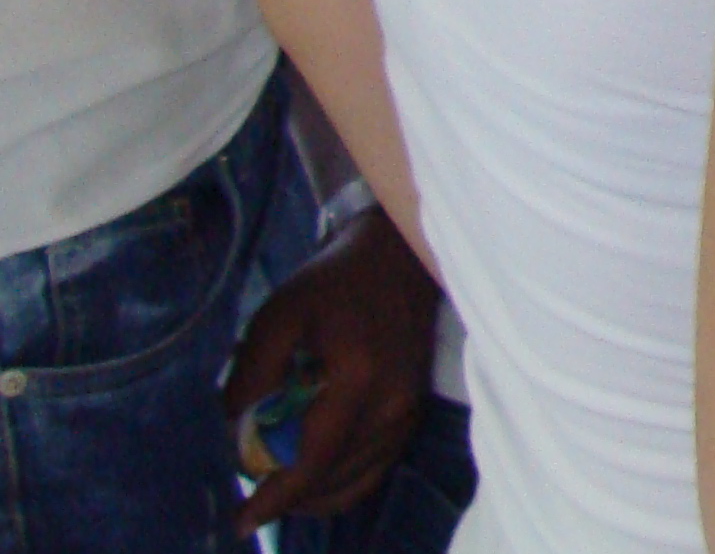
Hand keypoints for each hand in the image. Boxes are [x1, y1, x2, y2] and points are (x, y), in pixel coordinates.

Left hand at [223, 207, 439, 531]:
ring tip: (279, 485)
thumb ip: (252, 373)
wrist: (399, 255)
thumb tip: (238, 429)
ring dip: (315, 494)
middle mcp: (392, 404)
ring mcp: (409, 411)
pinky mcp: (415, 411)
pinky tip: (316, 476)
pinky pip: (377, 468)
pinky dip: (343, 484)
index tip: (242, 520)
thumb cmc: (334, 281)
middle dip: (289, 498)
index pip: (314, 461)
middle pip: (334, 481)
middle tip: (253, 492)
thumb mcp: (278, 315)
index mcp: (358, 378)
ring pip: (357, 482)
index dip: (276, 498)